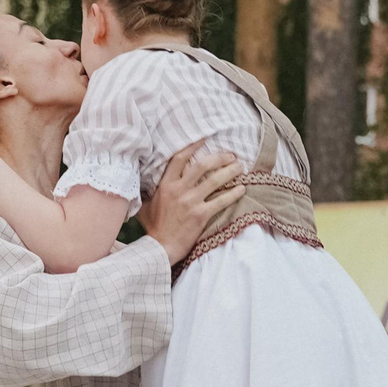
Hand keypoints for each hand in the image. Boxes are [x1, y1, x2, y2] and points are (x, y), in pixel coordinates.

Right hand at [141, 144, 243, 264]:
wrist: (160, 248)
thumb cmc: (154, 228)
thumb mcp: (145, 205)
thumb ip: (149, 191)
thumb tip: (146, 181)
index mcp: (165, 185)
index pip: (179, 158)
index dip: (193, 146)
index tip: (205, 139)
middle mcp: (178, 190)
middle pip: (202, 165)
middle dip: (219, 158)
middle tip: (231, 155)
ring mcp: (190, 202)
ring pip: (214, 181)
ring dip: (230, 172)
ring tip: (240, 168)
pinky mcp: (201, 215)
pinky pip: (221, 201)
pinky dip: (233, 194)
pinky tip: (242, 189)